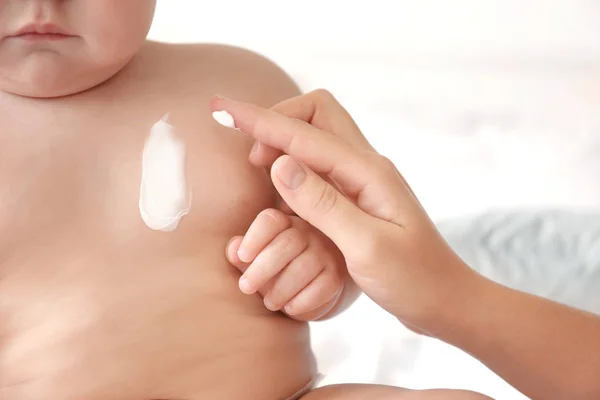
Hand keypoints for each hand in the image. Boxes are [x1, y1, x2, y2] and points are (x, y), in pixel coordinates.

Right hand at [212, 91, 478, 332]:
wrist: (444, 298)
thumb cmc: (414, 279)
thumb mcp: (367, 246)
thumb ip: (323, 204)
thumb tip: (278, 163)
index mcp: (367, 172)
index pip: (304, 135)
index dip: (260, 122)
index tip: (222, 110)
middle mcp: (365, 166)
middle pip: (316, 114)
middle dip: (277, 119)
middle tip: (248, 152)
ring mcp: (361, 180)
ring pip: (316, 137)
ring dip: (283, 141)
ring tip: (256, 164)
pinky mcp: (357, 197)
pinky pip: (318, 164)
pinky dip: (293, 164)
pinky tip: (280, 183)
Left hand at [226, 208, 346, 320]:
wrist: (309, 291)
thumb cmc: (276, 271)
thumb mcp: (256, 261)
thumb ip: (242, 254)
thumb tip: (233, 249)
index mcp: (285, 224)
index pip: (271, 220)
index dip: (255, 237)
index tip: (242, 257)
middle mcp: (309, 232)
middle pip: (288, 243)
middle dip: (262, 268)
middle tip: (245, 287)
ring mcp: (326, 253)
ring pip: (304, 267)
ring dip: (281, 289)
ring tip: (269, 302)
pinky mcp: (337, 276)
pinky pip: (322, 287)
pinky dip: (301, 302)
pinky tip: (289, 308)